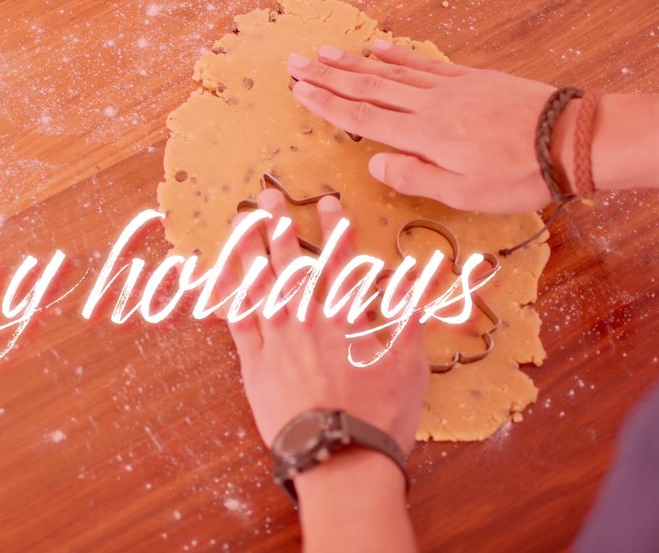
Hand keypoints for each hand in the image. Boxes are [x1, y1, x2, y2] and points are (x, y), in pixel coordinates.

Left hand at [221, 188, 429, 453]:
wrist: (338, 457)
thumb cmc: (379, 417)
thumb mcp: (410, 365)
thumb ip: (411, 317)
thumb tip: (422, 277)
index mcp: (346, 318)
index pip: (338, 262)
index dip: (333, 228)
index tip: (326, 202)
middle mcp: (307, 320)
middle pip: (290, 263)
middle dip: (278, 226)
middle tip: (267, 198)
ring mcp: (276, 340)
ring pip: (258, 283)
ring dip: (248, 249)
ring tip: (239, 221)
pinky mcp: (253, 364)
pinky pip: (236, 320)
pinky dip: (228, 293)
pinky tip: (220, 272)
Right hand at [286, 39, 563, 214]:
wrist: (568, 139)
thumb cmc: (517, 175)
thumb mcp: (463, 193)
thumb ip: (414, 177)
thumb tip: (374, 163)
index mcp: (423, 136)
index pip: (362, 117)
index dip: (327, 104)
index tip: (299, 91)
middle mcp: (429, 105)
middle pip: (368, 86)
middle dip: (328, 76)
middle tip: (295, 63)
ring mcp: (449, 88)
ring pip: (391, 71)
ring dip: (354, 62)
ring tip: (325, 53)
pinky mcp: (470, 79)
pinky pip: (423, 64)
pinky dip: (398, 55)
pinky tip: (380, 48)